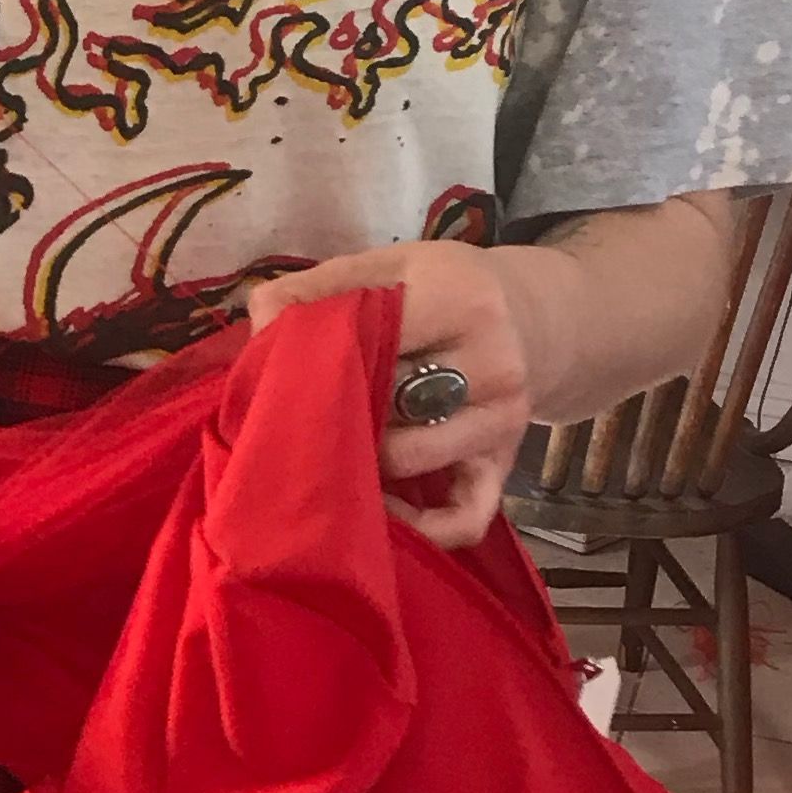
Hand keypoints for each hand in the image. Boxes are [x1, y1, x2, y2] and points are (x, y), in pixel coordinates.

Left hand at [247, 238, 563, 550]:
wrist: (529, 321)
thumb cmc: (443, 292)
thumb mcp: (390, 265)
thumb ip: (319, 287)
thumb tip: (262, 328)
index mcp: (463, 302)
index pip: (374, 337)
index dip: (320, 355)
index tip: (286, 365)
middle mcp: (495, 366)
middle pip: (388, 403)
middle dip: (335, 410)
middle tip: (296, 413)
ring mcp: (502, 425)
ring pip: (410, 459)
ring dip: (361, 460)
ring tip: (331, 447)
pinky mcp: (504, 470)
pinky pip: (464, 521)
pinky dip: (418, 527)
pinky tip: (382, 506)